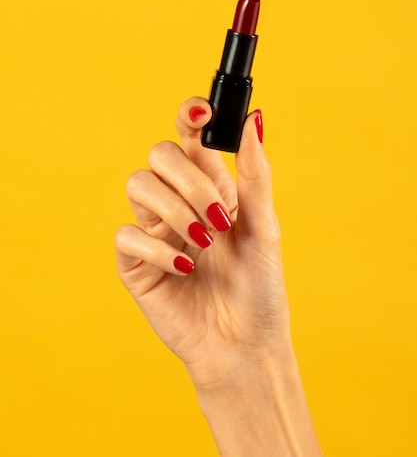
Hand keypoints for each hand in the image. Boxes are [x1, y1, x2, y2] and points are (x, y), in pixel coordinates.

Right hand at [115, 97, 289, 388]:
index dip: (189, 117)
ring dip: (173, 209)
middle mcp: (178, 204)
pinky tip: (186, 270)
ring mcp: (154, 232)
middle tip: (218, 214)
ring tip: (203, 240)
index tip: (200, 111)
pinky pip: (128, 235)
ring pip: (137, 185)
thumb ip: (255, 175)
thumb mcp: (264, 228)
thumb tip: (254, 119)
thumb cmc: (259, 288)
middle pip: (159, 156)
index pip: (189, 140)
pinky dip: (158, 248)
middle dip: (189, 179)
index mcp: (210, 190)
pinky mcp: (135, 263)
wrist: (244, 344)